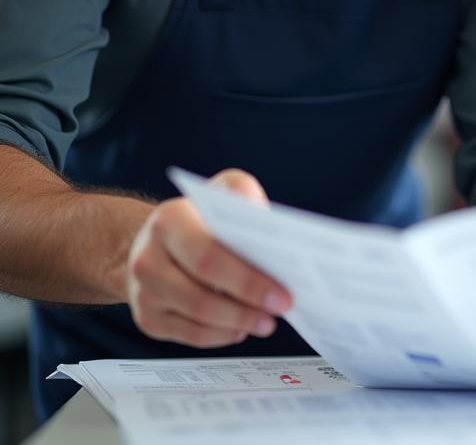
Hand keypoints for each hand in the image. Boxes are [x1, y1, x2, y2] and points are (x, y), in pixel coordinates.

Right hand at [125, 169, 292, 347]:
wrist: (156, 239)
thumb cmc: (201, 216)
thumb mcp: (222, 189)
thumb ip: (244, 194)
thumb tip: (269, 222)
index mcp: (169, 221)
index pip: (209, 256)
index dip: (247, 280)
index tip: (282, 292)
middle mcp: (148, 258)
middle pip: (201, 293)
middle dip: (247, 305)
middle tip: (281, 310)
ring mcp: (144, 292)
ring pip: (196, 318)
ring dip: (237, 323)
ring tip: (266, 322)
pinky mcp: (148, 318)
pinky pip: (188, 335)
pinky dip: (220, 335)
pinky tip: (241, 328)